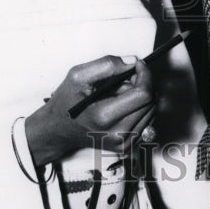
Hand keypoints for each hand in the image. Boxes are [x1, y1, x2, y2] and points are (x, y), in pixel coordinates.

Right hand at [25, 55, 154, 166]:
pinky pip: (147, 121)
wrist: (58, 130)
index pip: (143, 94)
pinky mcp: (127, 146)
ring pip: (151, 110)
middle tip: (123, 79)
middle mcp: (118, 134)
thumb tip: (132, 61)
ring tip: (118, 94)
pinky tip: (121, 106)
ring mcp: (124, 143)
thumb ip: (106, 65)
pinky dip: (138, 109)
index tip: (137, 65)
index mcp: (104, 117)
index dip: (144, 74)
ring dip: (140, 97)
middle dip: (141, 84)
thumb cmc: (66, 102)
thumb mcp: (78, 76)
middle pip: (150, 101)